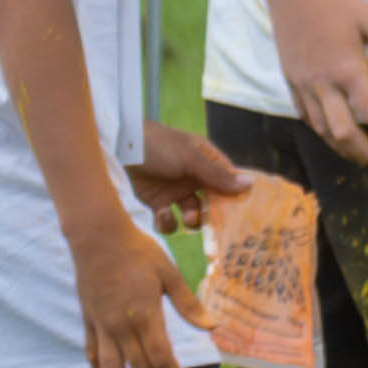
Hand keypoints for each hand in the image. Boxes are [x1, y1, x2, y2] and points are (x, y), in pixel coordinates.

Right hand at [74, 217, 199, 367]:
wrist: (97, 235)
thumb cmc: (138, 250)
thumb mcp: (169, 272)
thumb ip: (188, 303)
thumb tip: (212, 327)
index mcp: (144, 314)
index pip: (162, 359)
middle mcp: (120, 325)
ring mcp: (101, 325)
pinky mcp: (88, 321)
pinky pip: (93, 356)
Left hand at [126, 126, 251, 221]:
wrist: (117, 148)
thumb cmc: (157, 146)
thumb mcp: (190, 159)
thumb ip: (217, 175)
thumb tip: (250, 184)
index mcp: (205, 160)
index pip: (228, 180)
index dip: (236, 196)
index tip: (244, 214)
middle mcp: (193, 177)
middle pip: (212, 202)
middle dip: (213, 214)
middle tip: (212, 221)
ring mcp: (174, 191)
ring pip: (192, 215)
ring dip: (191, 220)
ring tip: (186, 216)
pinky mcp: (155, 203)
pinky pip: (169, 221)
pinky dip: (168, 222)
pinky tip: (162, 214)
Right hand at [263, 0, 367, 157]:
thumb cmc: (335, 0)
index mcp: (348, 69)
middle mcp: (323, 84)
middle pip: (345, 134)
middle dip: (367, 154)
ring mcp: (302, 84)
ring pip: (322, 131)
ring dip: (344, 149)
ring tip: (363, 154)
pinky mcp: (289, 80)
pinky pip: (306, 116)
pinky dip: (322, 131)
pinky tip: (334, 134)